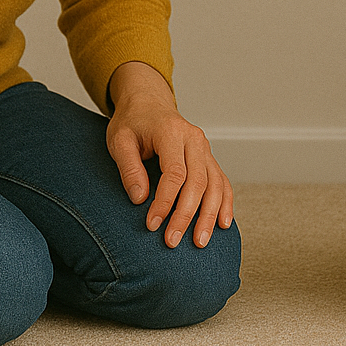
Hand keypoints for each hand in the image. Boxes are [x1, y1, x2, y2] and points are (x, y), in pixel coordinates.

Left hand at [105, 61, 233, 248]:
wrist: (148, 103)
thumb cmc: (132, 123)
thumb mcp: (119, 140)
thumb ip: (129, 168)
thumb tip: (140, 198)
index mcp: (172, 132)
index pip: (175, 173)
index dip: (165, 201)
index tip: (152, 224)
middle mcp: (194, 139)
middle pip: (198, 182)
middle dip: (187, 215)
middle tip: (173, 241)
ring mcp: (205, 148)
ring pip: (215, 184)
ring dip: (209, 215)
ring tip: (200, 242)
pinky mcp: (208, 157)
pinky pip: (222, 181)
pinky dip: (225, 202)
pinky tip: (223, 223)